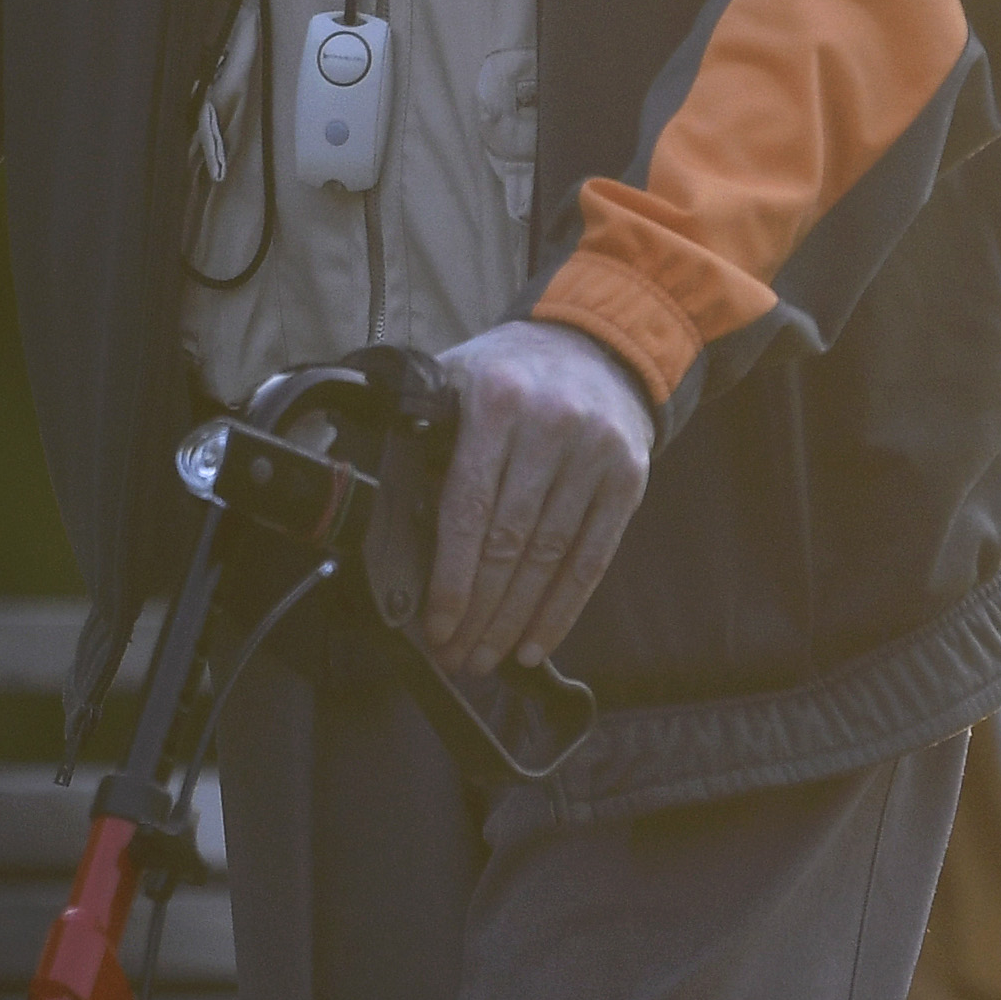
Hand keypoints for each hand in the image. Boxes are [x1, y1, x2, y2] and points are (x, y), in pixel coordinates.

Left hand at [415, 315, 654, 676]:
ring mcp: (595, 454)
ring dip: (515, 620)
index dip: (451, 576)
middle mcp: (551, 426)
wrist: (598, 342)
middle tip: (456, 656)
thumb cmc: (511, 373)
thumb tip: (372, 501)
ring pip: (550, 558)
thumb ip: (418, 429)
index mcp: (497, 402)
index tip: (435, 624)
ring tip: (486, 658)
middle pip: (510, 542)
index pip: (468, 507)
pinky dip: (563, 609)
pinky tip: (535, 642)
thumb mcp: (456, 378)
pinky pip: (593, 558)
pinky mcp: (628, 479)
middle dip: (479, 612)